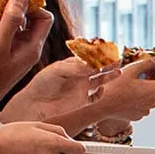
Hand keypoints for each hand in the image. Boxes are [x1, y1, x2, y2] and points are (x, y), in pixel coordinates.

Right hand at [0, 0, 53, 106]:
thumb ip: (11, 20)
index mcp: (31, 49)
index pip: (45, 18)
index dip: (32, 4)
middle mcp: (26, 52)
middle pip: (33, 20)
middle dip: (20, 6)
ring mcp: (13, 55)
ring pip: (18, 27)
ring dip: (8, 13)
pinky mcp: (1, 58)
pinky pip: (6, 35)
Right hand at [0, 121, 85, 153]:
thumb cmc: (12, 134)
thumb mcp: (36, 124)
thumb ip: (57, 131)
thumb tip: (69, 139)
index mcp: (53, 143)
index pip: (79, 150)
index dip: (79, 148)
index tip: (82, 147)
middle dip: (62, 152)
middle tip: (46, 143)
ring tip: (34, 150)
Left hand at [2, 57, 118, 124]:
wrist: (35, 104)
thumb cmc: (42, 84)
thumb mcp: (57, 71)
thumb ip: (76, 68)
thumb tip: (93, 66)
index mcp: (72, 64)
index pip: (89, 56)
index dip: (98, 53)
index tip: (106, 49)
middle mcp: (79, 75)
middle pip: (98, 67)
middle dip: (108, 62)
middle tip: (118, 58)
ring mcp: (81, 88)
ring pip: (100, 80)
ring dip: (110, 75)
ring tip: (119, 71)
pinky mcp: (82, 101)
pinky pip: (96, 97)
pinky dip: (101, 93)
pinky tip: (101, 88)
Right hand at [88, 56, 154, 122]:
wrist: (101, 105)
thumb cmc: (115, 86)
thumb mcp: (131, 70)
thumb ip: (148, 63)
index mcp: (153, 90)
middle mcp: (153, 103)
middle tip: (146, 69)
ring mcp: (146, 110)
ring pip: (153, 96)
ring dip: (149, 86)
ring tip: (136, 79)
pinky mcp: (139, 115)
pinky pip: (145, 103)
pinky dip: (142, 96)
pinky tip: (131, 90)